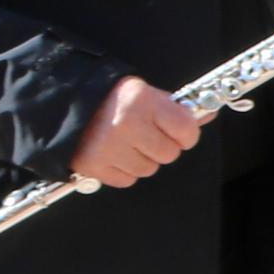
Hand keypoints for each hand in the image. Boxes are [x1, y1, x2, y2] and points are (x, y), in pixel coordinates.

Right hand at [71, 76, 202, 187]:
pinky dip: (124, 170)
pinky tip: (115, 153)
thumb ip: (176, 108)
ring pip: (149, 169)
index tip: (179, 132)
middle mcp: (126, 125)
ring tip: (128, 143)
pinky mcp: (93, 166)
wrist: (66, 105)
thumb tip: (207, 115)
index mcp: (142, 102)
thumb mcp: (146, 93)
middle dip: (163, 146)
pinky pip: (127, 180)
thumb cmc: (112, 99)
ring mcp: (108, 147)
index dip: (186, 134)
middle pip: (169, 154)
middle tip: (148, 135)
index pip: (186, 130)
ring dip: (143, 159)